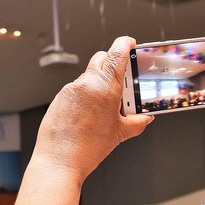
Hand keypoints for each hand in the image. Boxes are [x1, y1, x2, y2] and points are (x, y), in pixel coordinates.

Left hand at [33, 36, 153, 184]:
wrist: (59, 161)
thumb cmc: (87, 149)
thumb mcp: (119, 134)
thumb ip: (136, 122)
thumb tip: (145, 118)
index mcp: (106, 87)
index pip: (117, 52)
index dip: (125, 43)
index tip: (130, 43)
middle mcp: (88, 83)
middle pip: (102, 58)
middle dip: (112, 62)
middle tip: (123, 78)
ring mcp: (72, 89)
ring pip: (89, 74)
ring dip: (99, 80)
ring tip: (106, 104)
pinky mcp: (61, 96)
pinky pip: (77, 87)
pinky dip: (86, 93)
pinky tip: (89, 112)